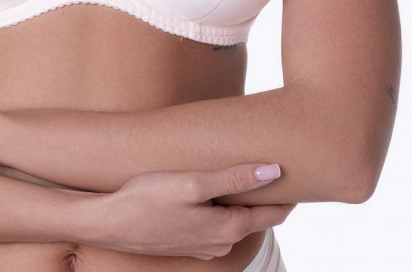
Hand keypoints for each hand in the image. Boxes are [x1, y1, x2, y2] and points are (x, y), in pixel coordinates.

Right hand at [92, 164, 294, 258]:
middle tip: (276, 167)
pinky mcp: (186, 242)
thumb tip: (274, 171)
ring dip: (240, 200)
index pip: (272, 214)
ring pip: (233, 220)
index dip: (287, 194)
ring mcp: (203, 246)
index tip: (302, 175)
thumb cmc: (148, 199)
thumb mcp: (193, 183)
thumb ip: (234, 177)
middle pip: (253, 217)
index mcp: (227, 230)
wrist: (109, 223)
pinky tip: (210, 190)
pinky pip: (213, 223)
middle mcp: (220, 244)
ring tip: (245, 172)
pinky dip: (220, 207)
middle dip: (265, 195)